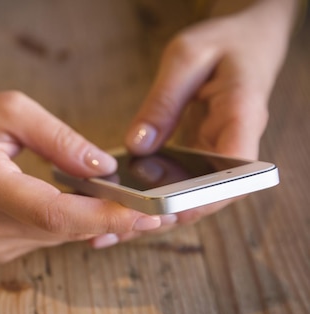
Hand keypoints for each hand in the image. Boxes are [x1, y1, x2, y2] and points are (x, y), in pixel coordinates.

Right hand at [0, 92, 163, 261]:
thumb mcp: (5, 111)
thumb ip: (57, 137)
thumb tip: (102, 165)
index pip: (52, 213)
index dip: (103, 216)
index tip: (147, 214)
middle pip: (65, 230)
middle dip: (115, 219)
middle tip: (161, 207)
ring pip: (60, 238)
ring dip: (96, 222)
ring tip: (131, 204)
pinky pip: (46, 239)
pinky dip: (71, 224)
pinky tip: (88, 207)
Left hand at [100, 0, 297, 245]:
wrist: (247, 40)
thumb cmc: (223, 42)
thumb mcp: (187, 58)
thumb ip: (163, 102)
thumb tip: (138, 146)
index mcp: (243, 117)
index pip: (233, 171)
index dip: (203, 198)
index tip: (171, 213)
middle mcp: (234, 144)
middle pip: (208, 196)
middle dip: (169, 216)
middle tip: (124, 227)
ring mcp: (218, 154)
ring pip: (191, 196)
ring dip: (156, 215)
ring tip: (110, 229)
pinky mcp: (202, 156)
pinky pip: (180, 183)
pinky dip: (152, 198)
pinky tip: (118, 207)